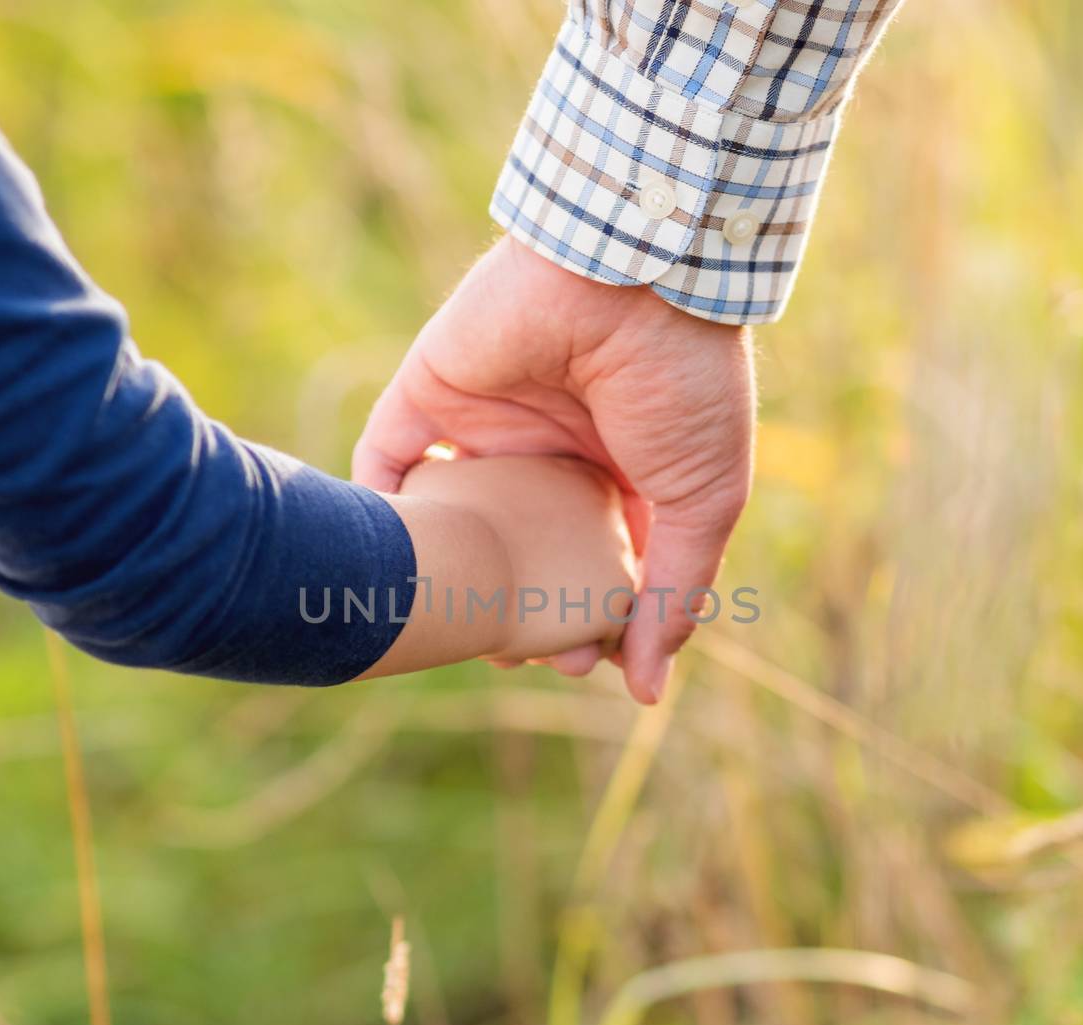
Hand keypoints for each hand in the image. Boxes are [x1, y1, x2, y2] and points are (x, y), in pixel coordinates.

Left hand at [353, 238, 754, 702]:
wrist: (630, 278)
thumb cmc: (684, 385)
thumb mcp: (704, 501)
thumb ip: (675, 595)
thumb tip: (646, 689)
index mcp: (615, 472)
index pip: (588, 564)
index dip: (583, 618)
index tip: (581, 660)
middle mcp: (547, 453)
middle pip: (516, 553)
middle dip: (515, 609)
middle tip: (521, 654)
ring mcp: (485, 422)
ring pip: (454, 518)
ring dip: (448, 575)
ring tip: (459, 626)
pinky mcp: (429, 392)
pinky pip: (387, 459)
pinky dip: (378, 508)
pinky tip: (386, 566)